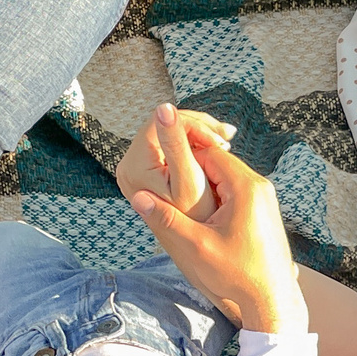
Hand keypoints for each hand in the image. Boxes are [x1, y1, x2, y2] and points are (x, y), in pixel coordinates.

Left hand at [115, 104, 233, 223]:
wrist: (196, 248)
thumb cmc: (197, 219)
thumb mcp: (189, 178)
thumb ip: (177, 143)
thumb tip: (163, 106)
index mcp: (133, 166)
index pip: (160, 121)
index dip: (194, 124)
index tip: (222, 137)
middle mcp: (126, 166)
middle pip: (163, 128)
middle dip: (199, 128)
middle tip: (230, 135)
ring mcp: (135, 170)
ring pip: (169, 137)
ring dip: (199, 136)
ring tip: (227, 142)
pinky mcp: (146, 173)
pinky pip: (170, 150)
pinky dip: (193, 148)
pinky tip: (216, 150)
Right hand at [129, 142, 303, 333]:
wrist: (272, 298)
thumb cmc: (238, 274)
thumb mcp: (196, 247)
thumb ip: (167, 219)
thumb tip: (137, 197)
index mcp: (245, 187)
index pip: (209, 152)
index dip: (183, 159)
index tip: (163, 173)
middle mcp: (260, 186)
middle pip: (218, 163)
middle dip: (193, 174)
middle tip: (171, 191)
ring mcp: (265, 198)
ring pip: (227, 178)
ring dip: (205, 188)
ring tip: (186, 208)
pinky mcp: (264, 210)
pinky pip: (236, 192)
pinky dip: (218, 199)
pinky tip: (205, 219)